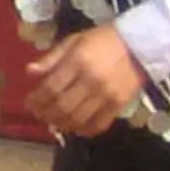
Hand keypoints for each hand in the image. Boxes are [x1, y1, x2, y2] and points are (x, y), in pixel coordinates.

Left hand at [23, 23, 147, 136]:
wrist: (140, 45)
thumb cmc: (102, 40)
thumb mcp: (74, 41)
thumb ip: (51, 58)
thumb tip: (30, 72)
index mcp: (77, 62)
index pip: (51, 88)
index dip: (36, 99)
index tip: (29, 103)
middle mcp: (91, 81)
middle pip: (62, 106)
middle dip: (46, 114)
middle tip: (39, 115)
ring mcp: (106, 95)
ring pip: (78, 118)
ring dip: (62, 124)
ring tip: (54, 122)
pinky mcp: (119, 104)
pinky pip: (99, 124)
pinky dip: (85, 130)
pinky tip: (76, 128)